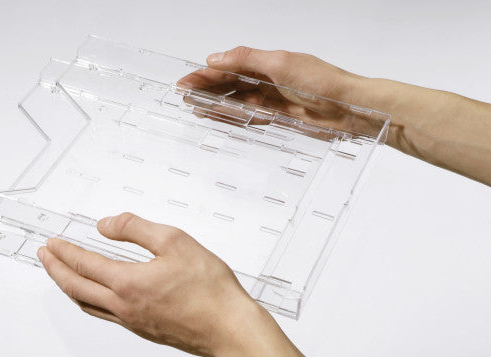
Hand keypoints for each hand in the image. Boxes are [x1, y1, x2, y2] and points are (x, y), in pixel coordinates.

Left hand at [38, 212, 368, 356]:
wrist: (230, 327)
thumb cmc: (209, 289)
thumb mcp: (174, 241)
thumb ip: (136, 228)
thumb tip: (107, 224)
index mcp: (128, 283)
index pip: (84, 264)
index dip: (64, 251)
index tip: (52, 242)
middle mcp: (124, 307)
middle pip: (76, 288)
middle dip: (56, 270)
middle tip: (45, 256)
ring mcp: (133, 322)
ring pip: (88, 305)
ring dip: (69, 288)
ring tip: (63, 275)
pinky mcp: (144, 330)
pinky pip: (105, 315)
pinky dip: (90, 301)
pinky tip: (98, 296)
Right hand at [177, 46, 381, 139]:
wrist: (350, 108)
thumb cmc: (323, 82)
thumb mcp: (281, 64)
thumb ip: (247, 60)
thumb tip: (217, 58)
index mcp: (267, 62)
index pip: (229, 68)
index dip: (205, 74)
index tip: (186, 81)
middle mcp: (268, 80)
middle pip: (230, 85)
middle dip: (207, 89)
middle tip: (185, 97)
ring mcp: (273, 99)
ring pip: (237, 101)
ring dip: (217, 105)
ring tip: (197, 109)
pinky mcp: (279, 118)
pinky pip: (250, 117)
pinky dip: (235, 117)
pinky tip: (221, 119)